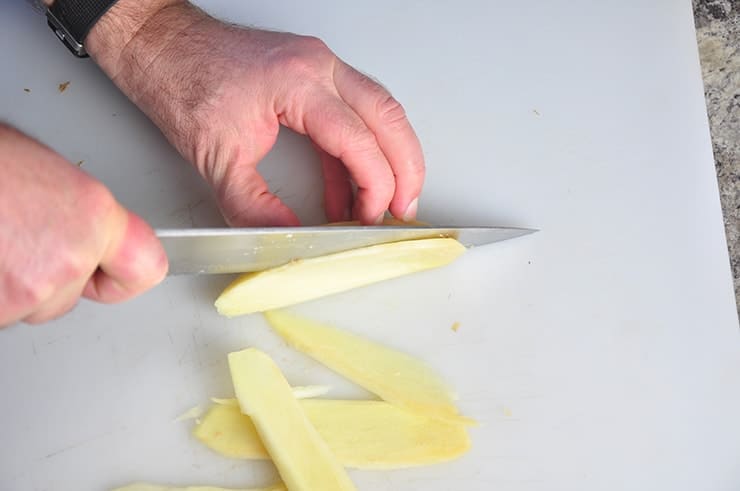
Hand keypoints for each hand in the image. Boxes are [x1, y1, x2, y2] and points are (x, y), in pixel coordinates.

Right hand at [0, 124, 166, 324]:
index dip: (122, 275)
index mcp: (94, 217)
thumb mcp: (51, 177)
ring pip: (28, 307)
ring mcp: (28, 290)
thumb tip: (83, 235)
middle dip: (44, 278)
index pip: (146, 268)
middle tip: (14, 237)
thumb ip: (78, 218)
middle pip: (70, 296)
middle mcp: (70, 257)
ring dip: (8, 285)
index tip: (111, 274)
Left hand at [86, 0, 424, 225]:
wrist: (162, 47)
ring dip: (391, 158)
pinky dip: (356, 155)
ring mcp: (320, 66)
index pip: (358, 140)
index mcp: (299, 82)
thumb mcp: (215, 157)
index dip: (374, 186)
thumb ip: (253, 207)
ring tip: (386, 203)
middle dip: (407, 169)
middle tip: (405, 210)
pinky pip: (351, 115)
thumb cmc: (182, 82)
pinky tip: (346, 191)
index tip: (370, 219)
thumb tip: (286, 237)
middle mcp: (319, 66)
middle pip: (389, 117)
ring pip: (380, 111)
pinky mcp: (312, 76)